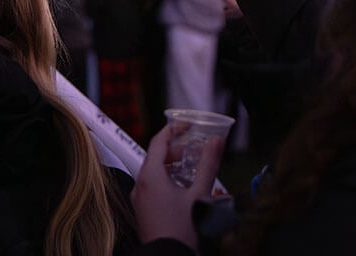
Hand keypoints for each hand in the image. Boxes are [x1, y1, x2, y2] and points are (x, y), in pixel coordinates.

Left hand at [132, 126, 224, 248]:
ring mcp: (140, 199)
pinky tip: (182, 189)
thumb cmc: (180, 229)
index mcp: (151, 177)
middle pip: (156, 156)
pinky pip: (152, 186)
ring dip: (172, 165)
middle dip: (176, 149)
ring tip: (191, 169)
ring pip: (153, 172)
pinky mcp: (143, 211)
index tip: (187, 125)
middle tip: (194, 150)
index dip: (174, 129)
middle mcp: (141, 186)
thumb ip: (208, 164)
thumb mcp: (200, 193)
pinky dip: (166, 179)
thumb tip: (215, 142)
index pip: (158, 141)